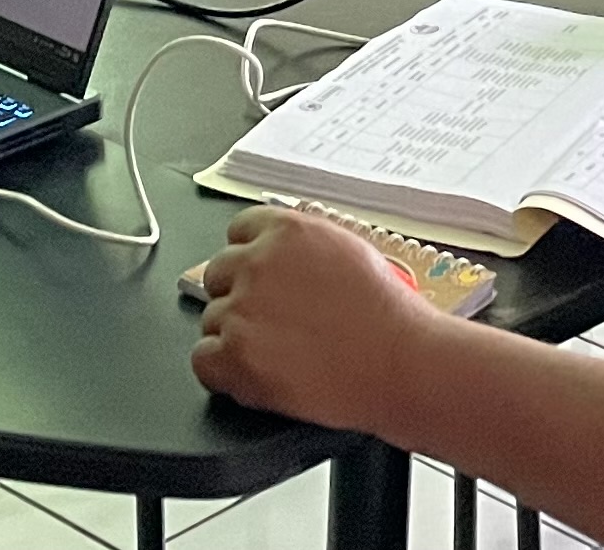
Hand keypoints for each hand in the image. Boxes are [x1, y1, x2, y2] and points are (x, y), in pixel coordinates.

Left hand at [190, 208, 440, 428]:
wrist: (401, 362)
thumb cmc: (389, 315)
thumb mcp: (349, 251)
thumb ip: (304, 246)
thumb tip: (280, 255)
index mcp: (286, 230)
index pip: (239, 231)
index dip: (251, 257)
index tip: (263, 278)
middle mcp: (257, 263)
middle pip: (218, 274)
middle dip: (240, 296)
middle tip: (274, 321)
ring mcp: (241, 309)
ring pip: (211, 320)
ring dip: (235, 336)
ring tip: (279, 353)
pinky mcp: (235, 356)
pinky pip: (202, 360)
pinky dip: (224, 372)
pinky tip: (258, 373)